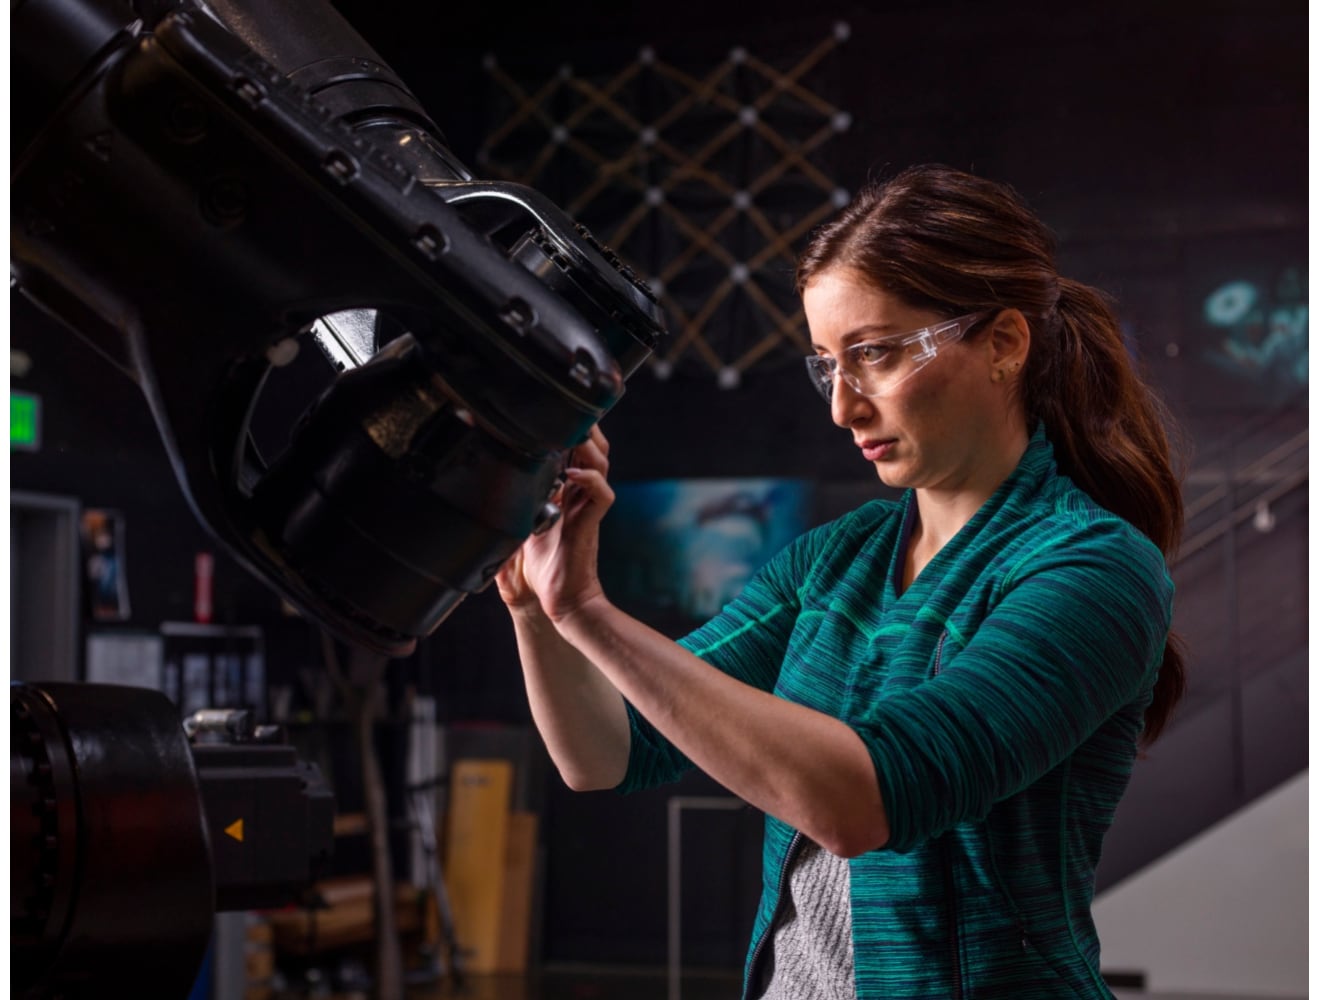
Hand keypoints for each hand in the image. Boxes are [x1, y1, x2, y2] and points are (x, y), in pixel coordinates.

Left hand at [497, 425, 614, 622]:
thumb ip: (514, 503)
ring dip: (590, 448)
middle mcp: (579, 496)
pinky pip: (602, 494)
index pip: (577, 453)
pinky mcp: (590, 524)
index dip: (573, 432)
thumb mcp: (520, 525)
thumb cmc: (542, 568)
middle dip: (587, 430)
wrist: (558, 599)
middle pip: (595, 451)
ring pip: (602, 465)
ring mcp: (587, 508)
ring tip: (576, 436)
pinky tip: (573, 475)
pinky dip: (590, 480)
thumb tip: (482, 485)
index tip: (556, 415)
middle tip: (571, 417)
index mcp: (566, 493)